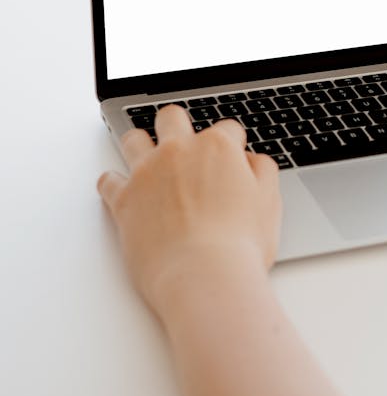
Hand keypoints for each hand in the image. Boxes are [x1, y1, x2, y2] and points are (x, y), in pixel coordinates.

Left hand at [98, 106, 281, 321]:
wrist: (204, 278)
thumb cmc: (239, 246)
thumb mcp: (269, 203)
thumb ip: (262, 171)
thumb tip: (250, 161)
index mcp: (218, 147)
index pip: (226, 128)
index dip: (231, 144)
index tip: (231, 159)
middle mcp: (179, 151)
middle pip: (172, 117)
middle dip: (178, 126)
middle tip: (184, 146)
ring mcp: (146, 173)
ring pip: (134, 138)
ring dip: (141, 144)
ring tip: (147, 158)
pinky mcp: (123, 199)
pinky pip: (108, 180)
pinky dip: (114, 183)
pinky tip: (121, 188)